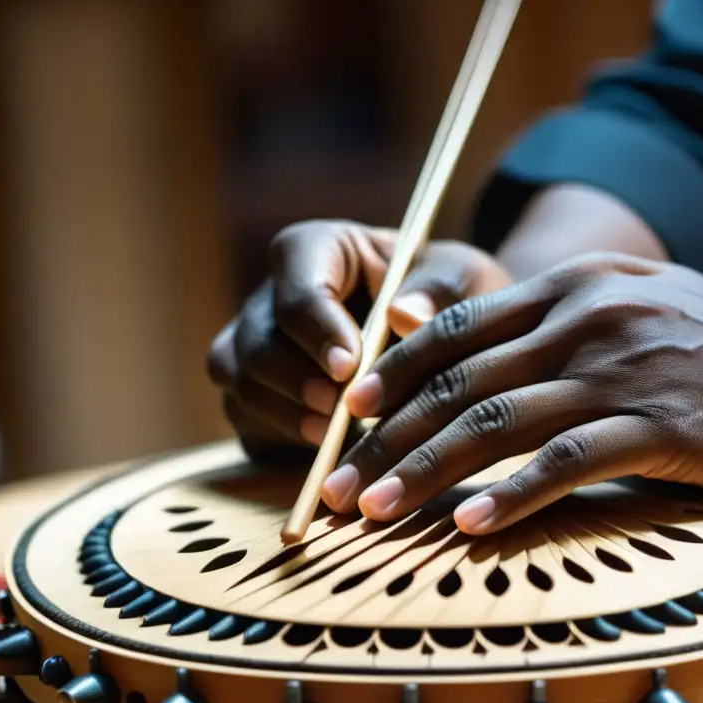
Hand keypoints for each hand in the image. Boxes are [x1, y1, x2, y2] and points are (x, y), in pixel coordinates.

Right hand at [207, 220, 510, 458]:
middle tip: (342, 411)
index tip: (350, 365)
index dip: (316, 328)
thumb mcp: (461, 279)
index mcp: (316, 250)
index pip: (296, 286)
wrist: (438, 340)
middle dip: (296, 381)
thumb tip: (405, 316)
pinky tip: (326, 452)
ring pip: (242, 381)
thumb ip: (439, 290)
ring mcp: (252, 346)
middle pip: (258, 341)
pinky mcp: (253, 394)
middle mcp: (271, 296)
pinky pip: (246, 418)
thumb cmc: (447, 298)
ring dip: (287, 414)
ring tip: (336, 436)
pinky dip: (281, 438)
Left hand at [326, 252, 702, 533]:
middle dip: (389, 434)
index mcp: (580, 284)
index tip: (351, 413)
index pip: (459, 325)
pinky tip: (467, 525)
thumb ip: (566, 322)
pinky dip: (508, 494)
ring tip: (374, 512)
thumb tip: (491, 360)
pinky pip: (566, 461)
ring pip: (497, 420)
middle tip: (339, 482)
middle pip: (461, 378)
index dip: (395, 369)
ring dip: (426, 470)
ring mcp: (627, 369)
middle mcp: (592, 316)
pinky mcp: (664, 427)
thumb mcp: (646, 306)